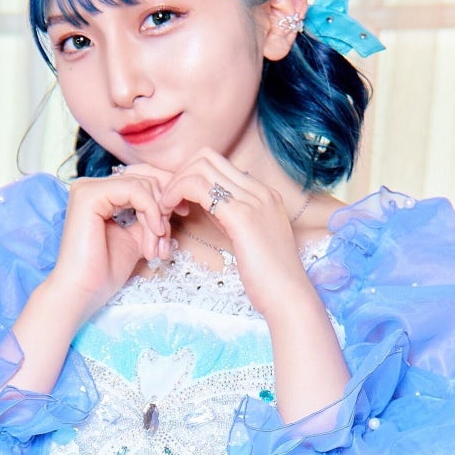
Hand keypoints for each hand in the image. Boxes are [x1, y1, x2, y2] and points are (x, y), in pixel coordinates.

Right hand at [48, 168, 172, 323]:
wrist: (83, 292)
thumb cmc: (105, 271)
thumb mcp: (137, 237)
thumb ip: (149, 215)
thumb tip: (172, 199)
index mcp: (101, 194)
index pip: (142, 177)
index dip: (166, 194)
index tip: (182, 214)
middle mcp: (92, 186)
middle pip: (145, 178)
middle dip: (163, 209)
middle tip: (165, 240)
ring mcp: (88, 188)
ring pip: (143, 184)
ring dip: (158, 216)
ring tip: (156, 247)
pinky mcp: (89, 195)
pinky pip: (134, 190)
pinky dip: (151, 211)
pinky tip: (153, 233)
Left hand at [158, 150, 314, 318]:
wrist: (289, 297)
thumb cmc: (268, 277)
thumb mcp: (248, 238)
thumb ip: (231, 216)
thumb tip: (209, 203)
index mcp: (263, 194)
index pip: (217, 163)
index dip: (191, 177)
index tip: (180, 203)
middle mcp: (259, 190)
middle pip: (206, 157)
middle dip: (179, 176)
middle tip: (168, 203)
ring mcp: (252, 200)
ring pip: (199, 167)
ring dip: (174, 185)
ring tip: (166, 210)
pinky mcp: (241, 216)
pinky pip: (197, 187)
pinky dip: (176, 195)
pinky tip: (172, 216)